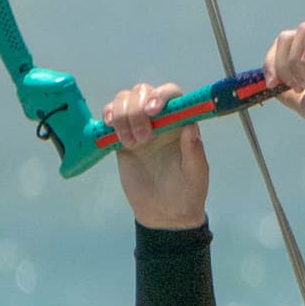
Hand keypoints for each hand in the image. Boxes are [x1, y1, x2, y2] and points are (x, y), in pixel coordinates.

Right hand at [103, 81, 209, 230]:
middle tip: (143, 138)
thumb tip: (191, 126)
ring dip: (123, 115)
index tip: (153, 111)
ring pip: (124, 99)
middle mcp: (160, 120)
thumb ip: (193, 151)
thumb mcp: (196, 174)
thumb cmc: (187, 192)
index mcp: (180, 123)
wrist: (163, 213)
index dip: (160, 96)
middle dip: (137, 108)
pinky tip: (111, 128)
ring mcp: (138, 126)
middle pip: (143, 92)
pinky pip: (110, 116)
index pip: (171, 95)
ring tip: (131, 144)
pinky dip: (108, 115)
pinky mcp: (120, 138)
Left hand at [265, 16, 304, 145]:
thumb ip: (284, 90)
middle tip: (294, 86)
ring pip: (304, 29)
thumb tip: (267, 80)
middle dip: (282, 62)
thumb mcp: (301, 103)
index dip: (271, 61)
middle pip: (289, 36)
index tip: (272, 83)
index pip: (284, 46)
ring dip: (295, 56)